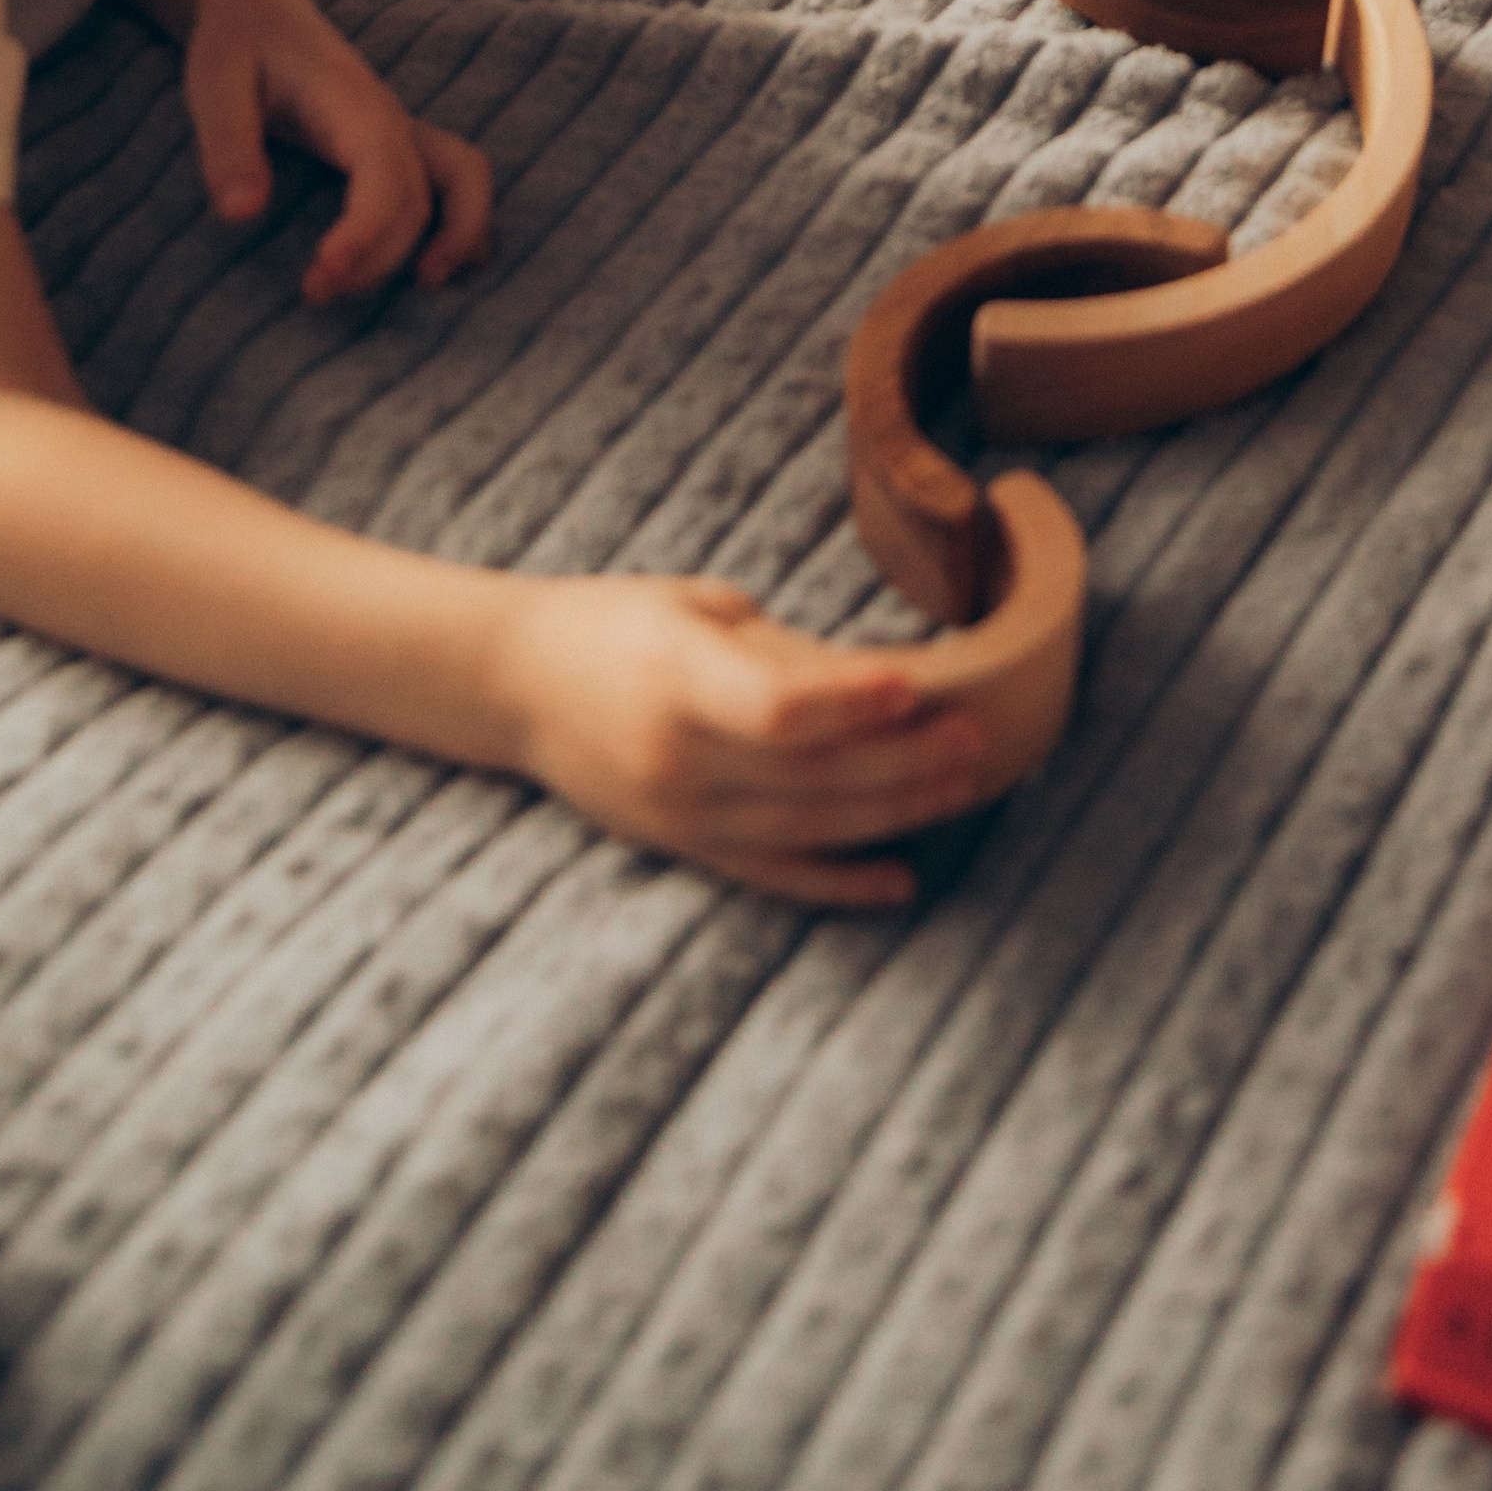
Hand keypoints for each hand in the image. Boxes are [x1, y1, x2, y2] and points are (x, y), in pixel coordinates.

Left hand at [184, 0, 491, 302]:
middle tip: (317, 295)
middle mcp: (388, 118)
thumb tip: (242, 216)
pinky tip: (438, 266)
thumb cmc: (238, 42)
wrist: (259, 5)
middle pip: (417, 196)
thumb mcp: (214, 85)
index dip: (365, 231)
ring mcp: (400, 131)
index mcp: (349, 101)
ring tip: (422, 288)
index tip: (323, 275)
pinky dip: (464, 224)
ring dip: (452, 238)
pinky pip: (455, 182)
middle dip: (381, 256)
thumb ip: (228, 147)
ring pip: (457, 185)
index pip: (382, 171)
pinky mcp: (396, 146)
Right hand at [499, 573, 991, 905]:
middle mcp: (676, 759)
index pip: (775, 707)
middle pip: (808, 776)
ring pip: (806, 829)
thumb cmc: (616, 623)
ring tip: (962, 786)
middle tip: (976, 737)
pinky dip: (839, 883)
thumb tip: (879, 684)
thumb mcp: (695, 607)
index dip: (850, 703)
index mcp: (674, 679)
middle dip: (901, 761)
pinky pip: (773, 874)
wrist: (515, 684)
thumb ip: (778, 651)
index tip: (917, 686)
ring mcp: (679, 816)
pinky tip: (900, 881)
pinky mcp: (683, 847)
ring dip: (893, 813)